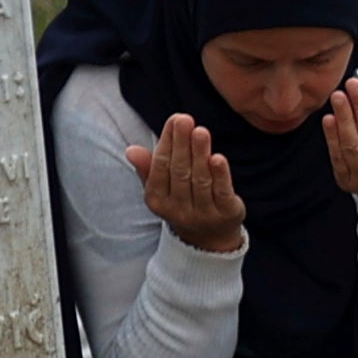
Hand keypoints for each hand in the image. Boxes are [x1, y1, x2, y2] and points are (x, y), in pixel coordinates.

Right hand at [129, 113, 245, 250]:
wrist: (209, 238)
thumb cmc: (182, 201)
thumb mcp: (162, 189)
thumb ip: (149, 168)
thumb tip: (131, 150)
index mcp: (157, 200)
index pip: (161, 168)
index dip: (167, 143)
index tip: (174, 120)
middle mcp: (178, 210)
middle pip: (180, 172)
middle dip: (182, 144)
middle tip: (185, 120)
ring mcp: (203, 214)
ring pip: (200, 180)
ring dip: (200, 154)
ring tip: (201, 131)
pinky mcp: (226, 214)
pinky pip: (222, 192)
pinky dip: (220, 175)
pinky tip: (218, 158)